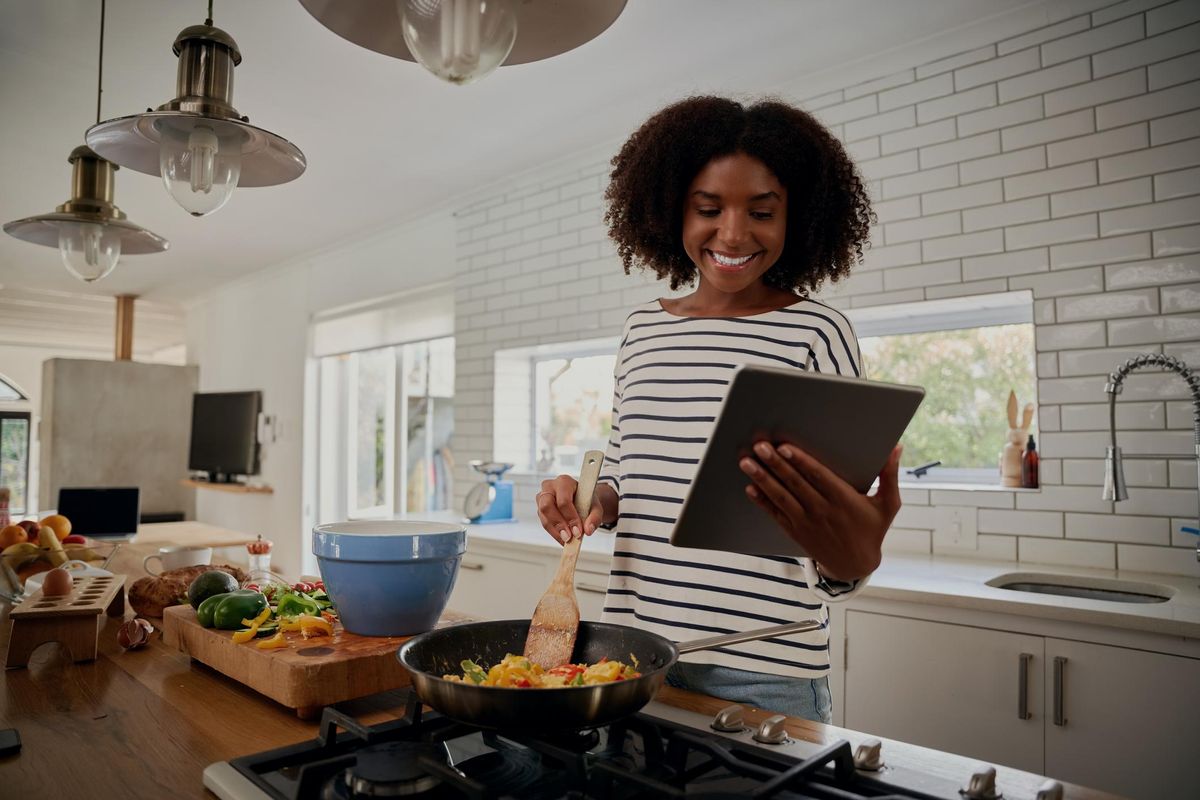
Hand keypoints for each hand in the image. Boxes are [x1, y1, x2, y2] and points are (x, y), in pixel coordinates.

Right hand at [536, 475, 606, 545]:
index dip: (570, 517)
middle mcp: (549, 487)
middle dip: (558, 524)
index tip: (578, 532)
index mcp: (564, 482)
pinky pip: (544, 522)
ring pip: (543, 515)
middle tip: (569, 538)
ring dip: (555, 531)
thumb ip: (595, 517)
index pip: (563, 500)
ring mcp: (542, 497)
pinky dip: (554, 533)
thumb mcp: (596, 507)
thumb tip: (588, 530)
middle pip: (547, 506)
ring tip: (567, 541)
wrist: (581, 499)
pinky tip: (563, 539)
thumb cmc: (586, 500)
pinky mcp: (540, 509)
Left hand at [740, 442, 902, 580]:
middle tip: (759, 446)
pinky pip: (776, 514)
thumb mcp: (888, 504)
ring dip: (762, 479)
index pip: (818, 477)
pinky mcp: (796, 531)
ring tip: (747, 463)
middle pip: (795, 484)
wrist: (855, 565)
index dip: (800, 462)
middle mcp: (823, 511)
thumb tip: (896, 448)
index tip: (785, 447)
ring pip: (781, 497)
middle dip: (775, 464)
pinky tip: (749, 488)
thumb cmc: (873, 530)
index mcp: (845, 501)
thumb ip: (889, 475)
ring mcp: (806, 522)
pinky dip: (762, 501)